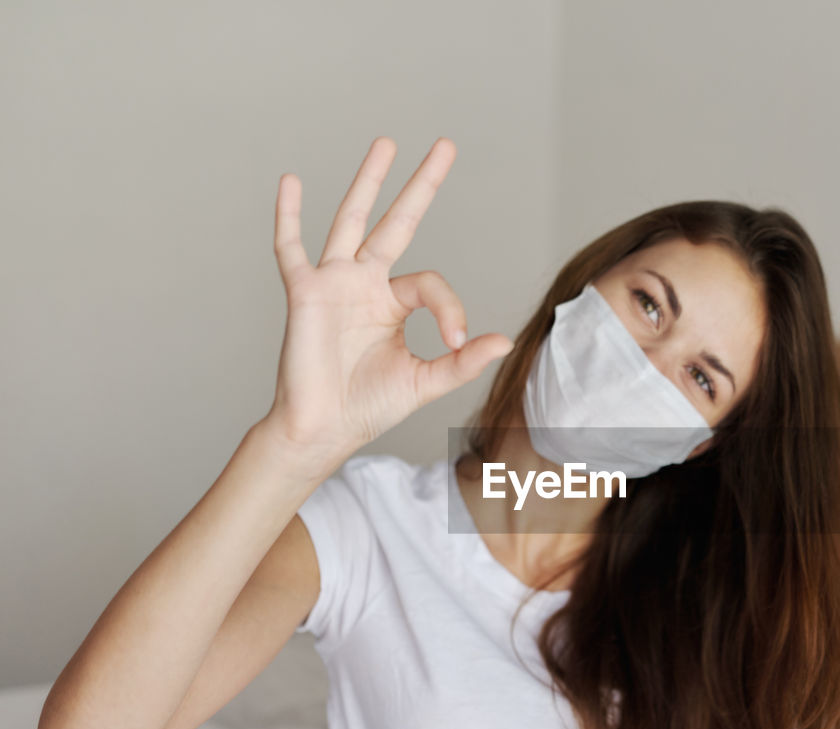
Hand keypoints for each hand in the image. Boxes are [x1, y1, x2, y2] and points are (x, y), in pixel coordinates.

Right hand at [263, 135, 512, 463]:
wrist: (323, 429)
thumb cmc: (368, 406)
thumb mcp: (426, 381)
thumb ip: (463, 361)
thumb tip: (506, 341)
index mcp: (392, 302)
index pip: (430, 282)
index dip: (450, 306)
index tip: (456, 338)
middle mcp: (364, 283)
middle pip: (397, 221)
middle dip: (420, 185)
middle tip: (445, 145)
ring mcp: (333, 282)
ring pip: (352, 219)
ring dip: (368, 182)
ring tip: (387, 144)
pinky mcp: (304, 293)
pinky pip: (291, 248)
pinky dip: (288, 216)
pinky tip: (292, 181)